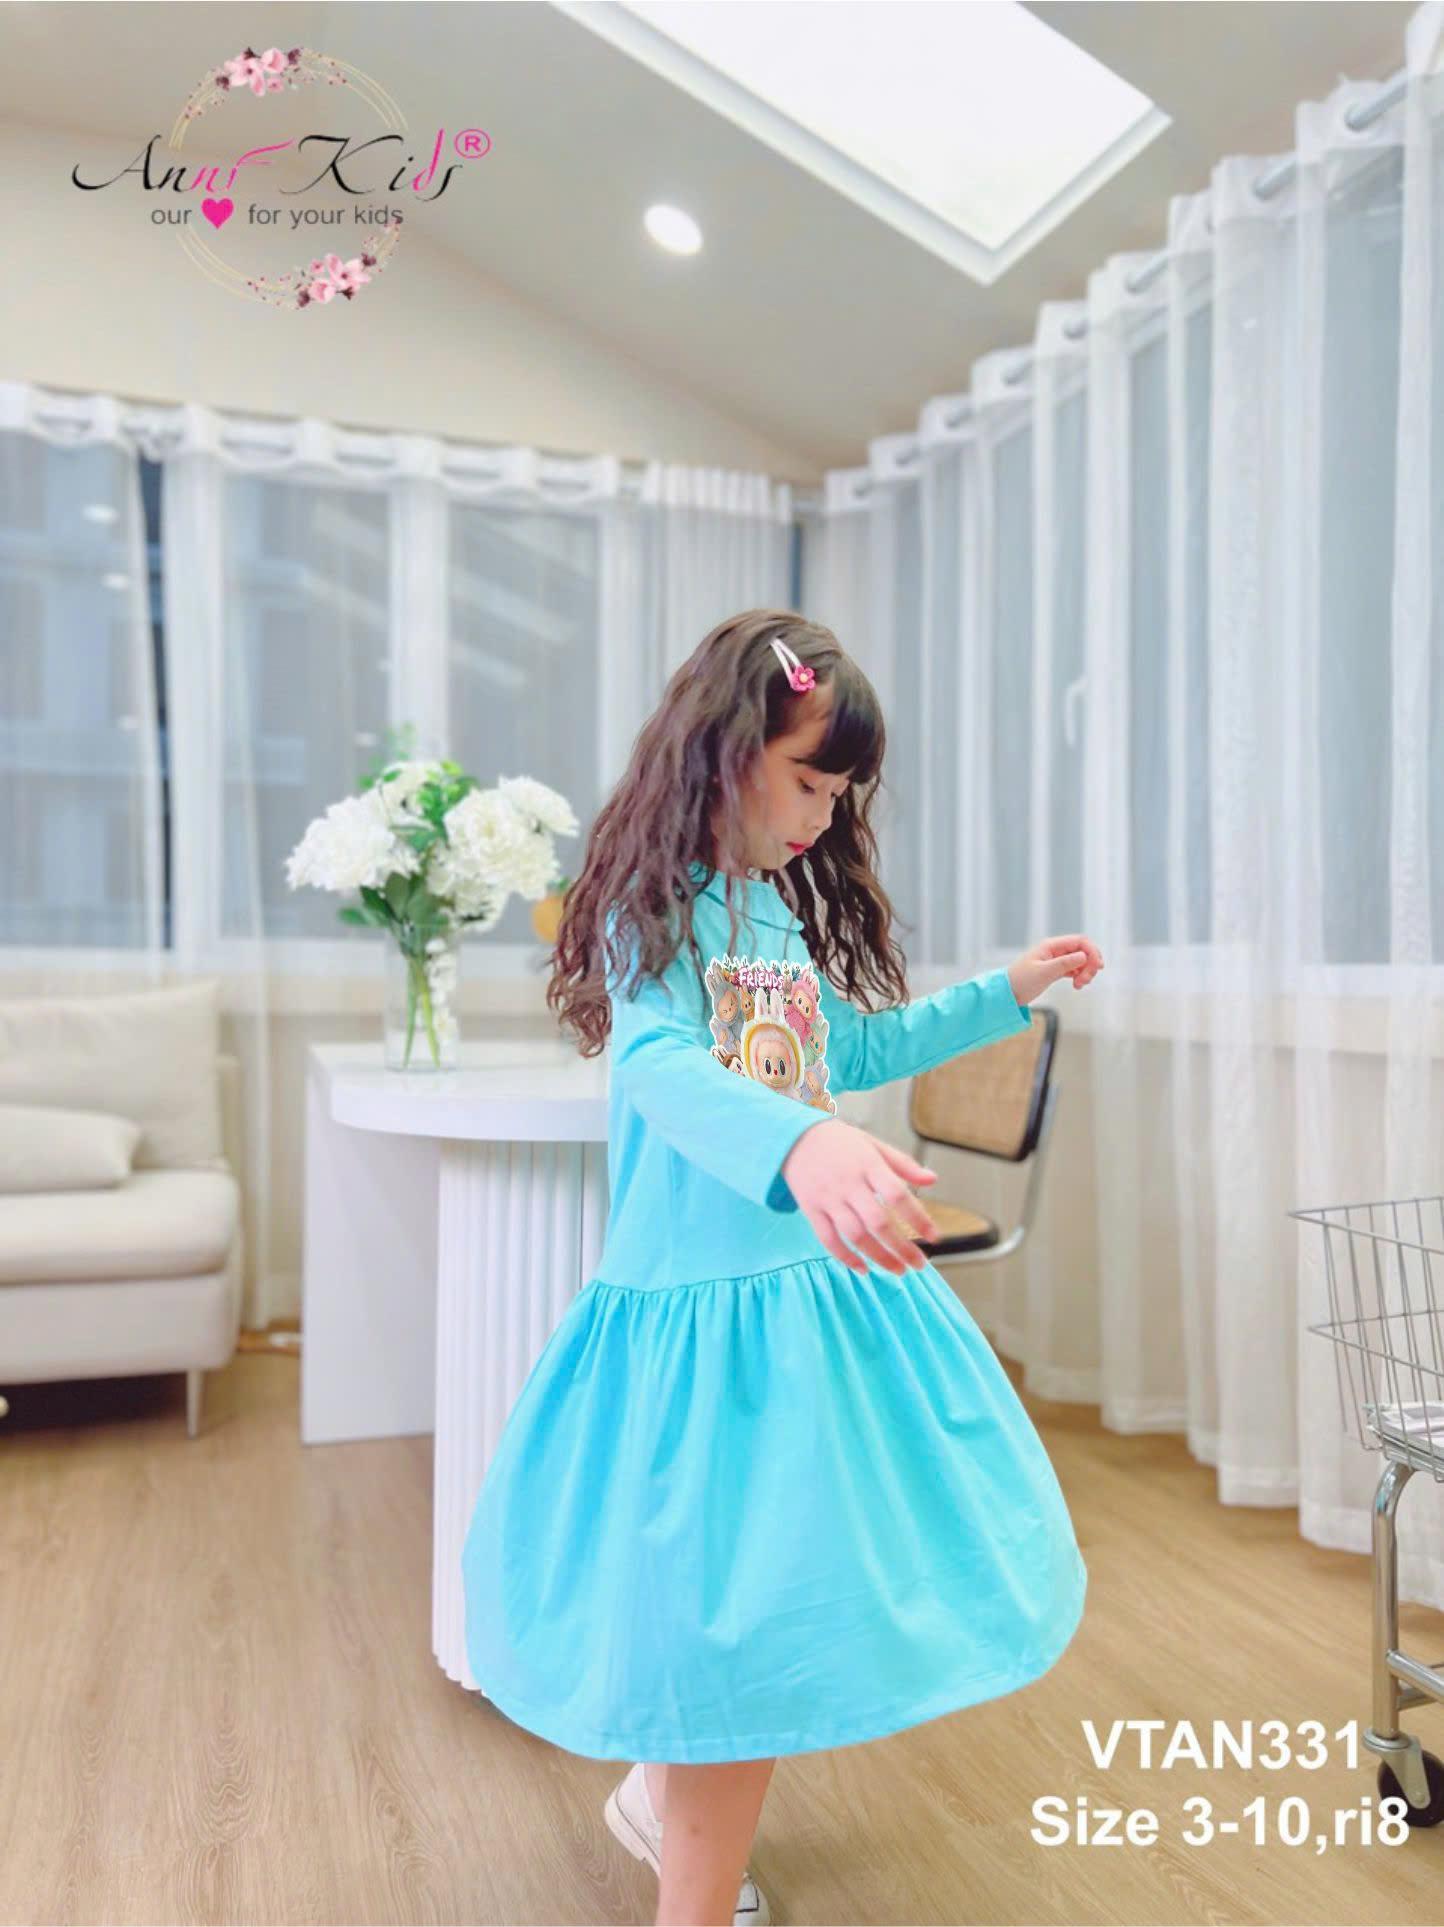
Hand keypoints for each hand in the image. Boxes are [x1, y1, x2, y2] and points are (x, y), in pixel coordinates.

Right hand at [782, 1118, 939, 1274]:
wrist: (795, 1138)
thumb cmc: (840, 1143)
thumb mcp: (873, 1145)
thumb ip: (903, 1164)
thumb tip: (933, 1180)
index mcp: (868, 1165)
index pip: (897, 1195)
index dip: (917, 1218)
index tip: (933, 1236)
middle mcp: (849, 1184)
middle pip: (878, 1222)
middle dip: (901, 1247)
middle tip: (919, 1264)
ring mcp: (828, 1198)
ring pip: (855, 1235)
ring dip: (878, 1256)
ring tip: (897, 1269)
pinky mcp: (811, 1209)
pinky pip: (828, 1239)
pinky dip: (845, 1257)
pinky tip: (863, 1269)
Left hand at [1008, 934, 1104, 1004]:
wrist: (1007, 993)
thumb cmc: (1021, 981)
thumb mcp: (1044, 972)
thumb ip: (1064, 963)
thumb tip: (1084, 956)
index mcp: (1051, 945)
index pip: (1080, 941)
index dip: (1092, 951)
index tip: (1097, 967)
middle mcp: (1055, 950)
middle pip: (1083, 951)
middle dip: (1090, 964)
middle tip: (1086, 980)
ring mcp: (1055, 960)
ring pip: (1080, 961)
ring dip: (1085, 972)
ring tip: (1080, 985)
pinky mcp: (1055, 970)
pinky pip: (1074, 969)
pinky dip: (1079, 976)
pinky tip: (1077, 985)